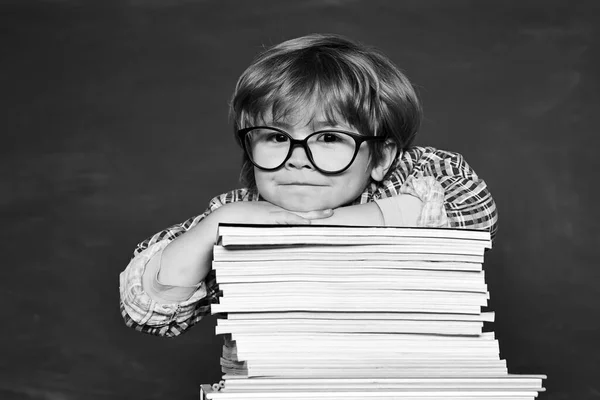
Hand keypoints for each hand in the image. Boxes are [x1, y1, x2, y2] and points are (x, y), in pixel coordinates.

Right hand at [215, 201, 333, 224]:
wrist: (226, 217)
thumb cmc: (242, 223)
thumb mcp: (259, 225)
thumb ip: (271, 229)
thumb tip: (282, 239)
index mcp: (276, 211)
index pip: (297, 211)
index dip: (311, 212)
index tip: (325, 213)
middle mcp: (277, 210)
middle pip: (302, 210)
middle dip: (317, 211)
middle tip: (333, 211)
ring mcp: (273, 213)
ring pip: (297, 213)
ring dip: (312, 214)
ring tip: (327, 214)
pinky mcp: (268, 217)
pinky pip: (285, 218)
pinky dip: (296, 220)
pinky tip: (306, 222)